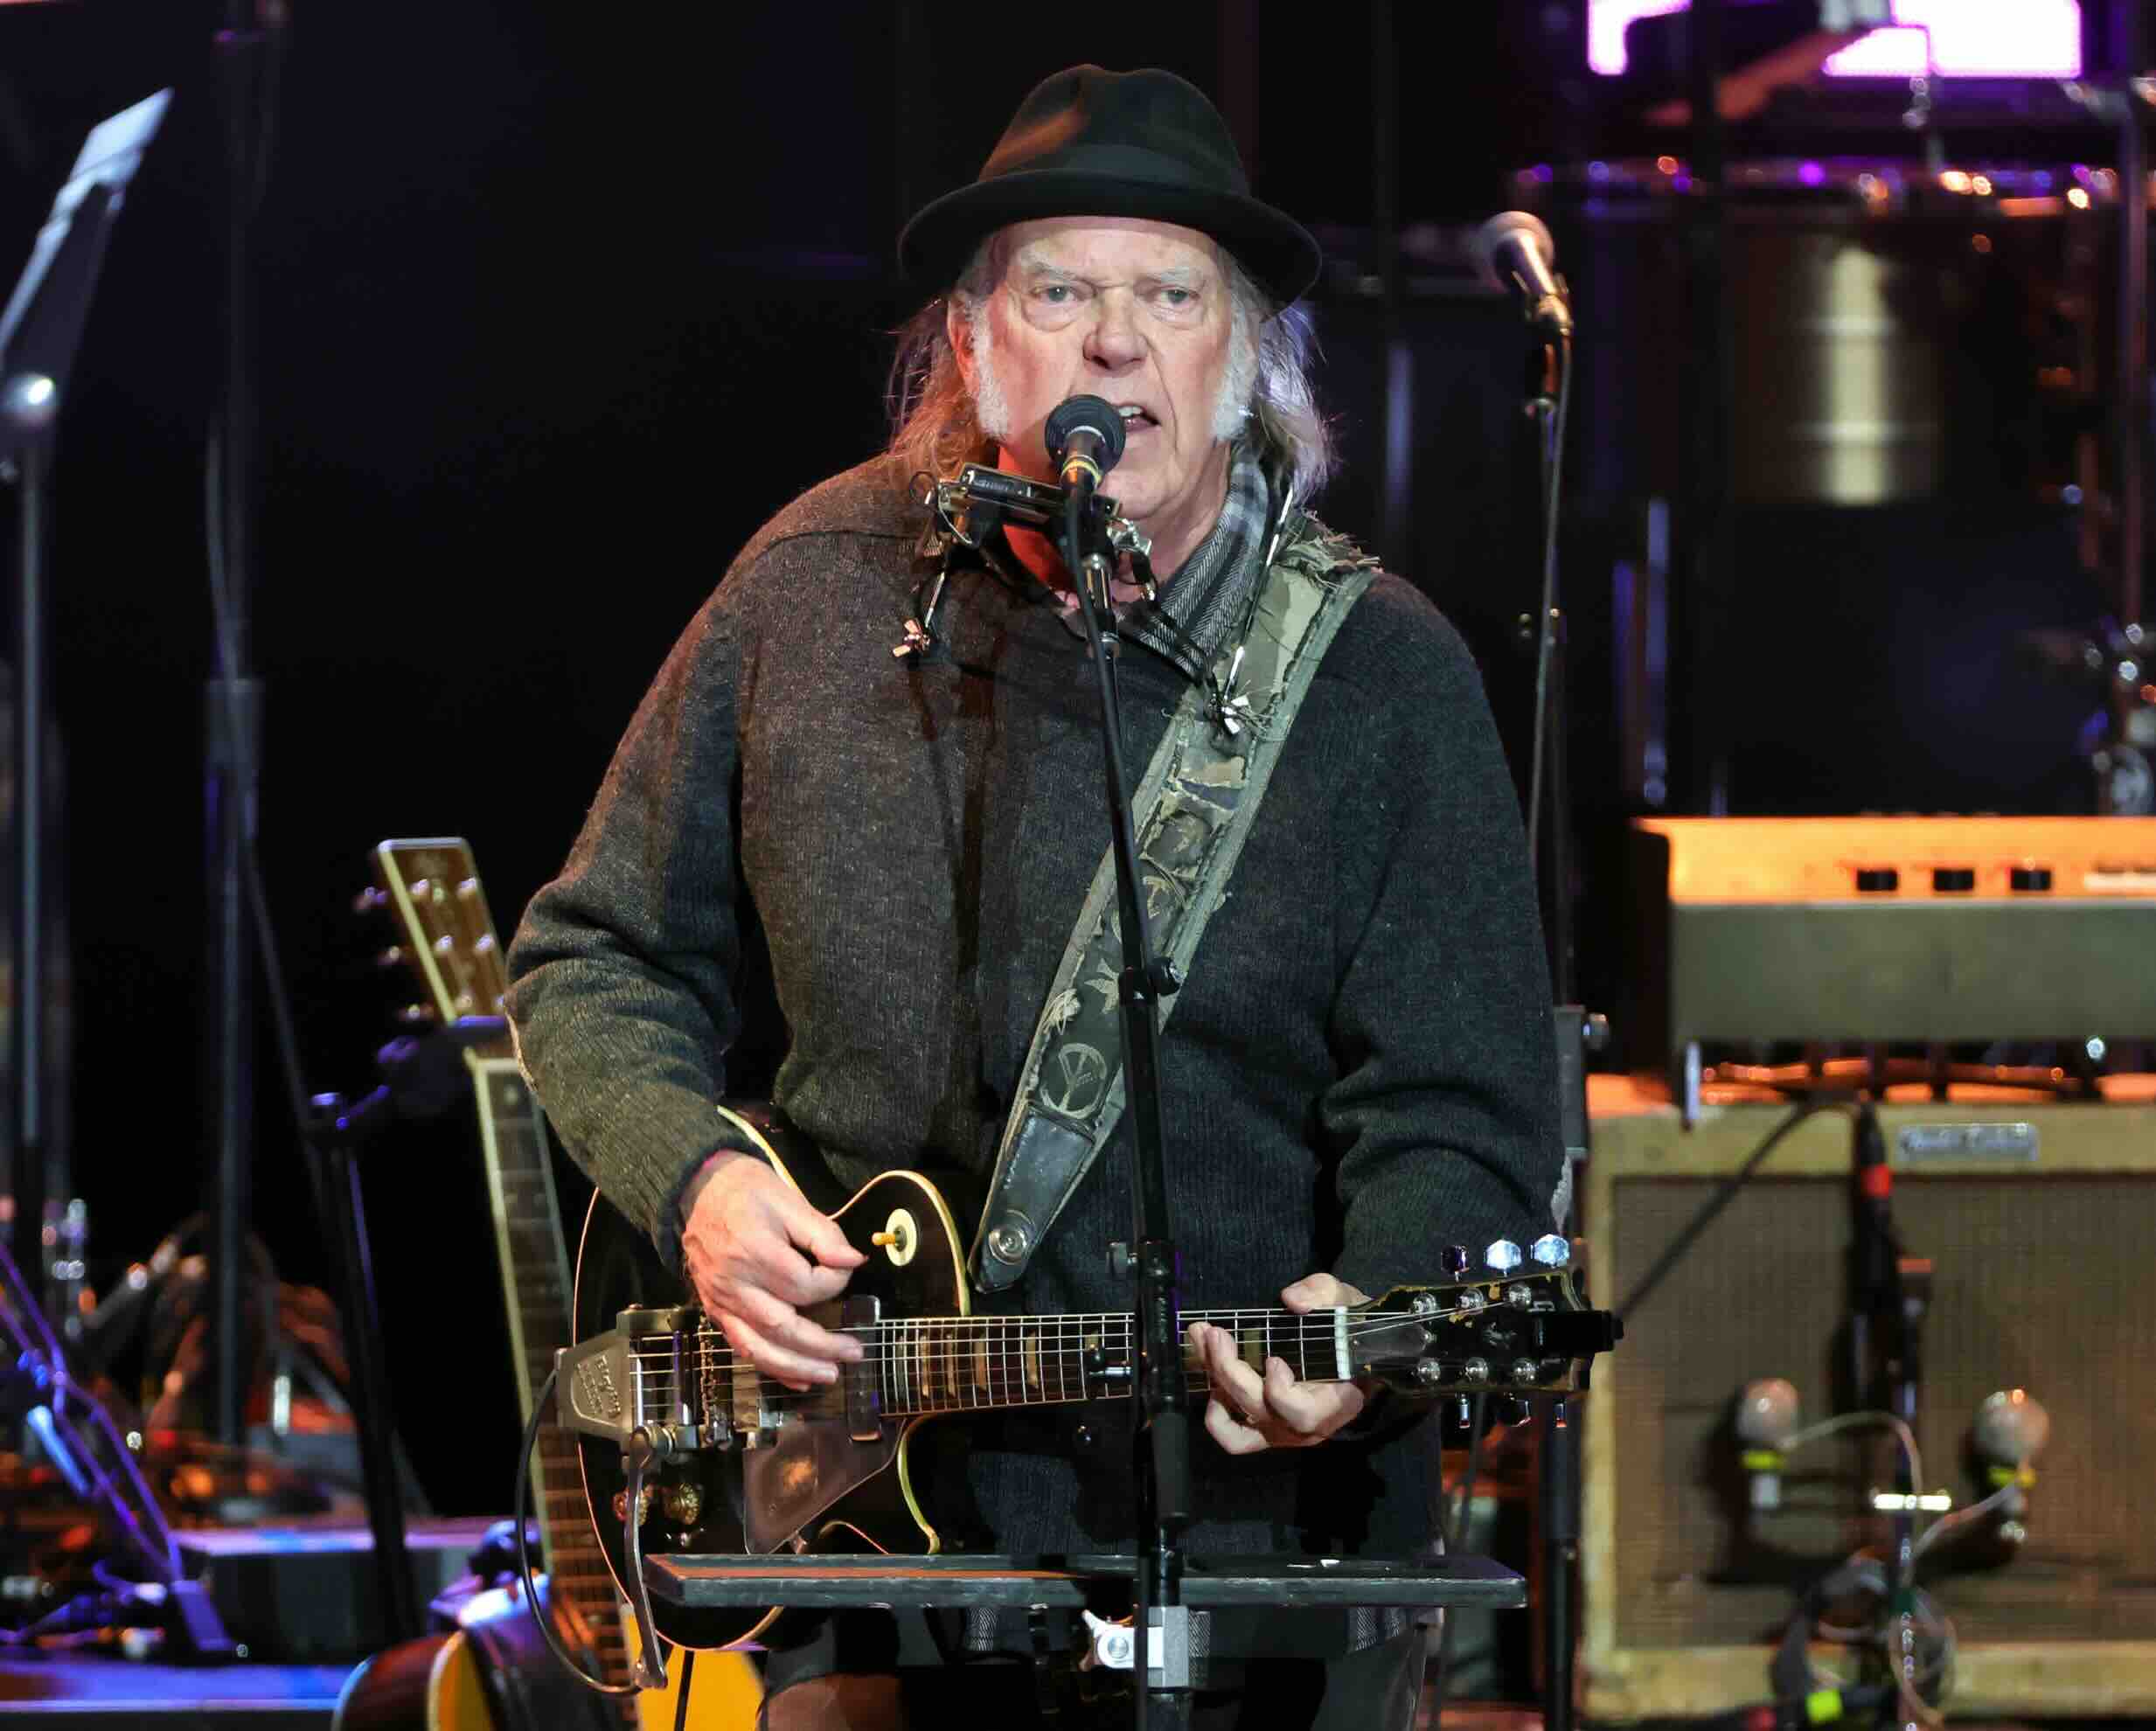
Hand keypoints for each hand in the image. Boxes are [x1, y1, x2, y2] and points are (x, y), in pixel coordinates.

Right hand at [680, 1152, 866, 1391]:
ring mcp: (721, 1301)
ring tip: (830, 1375)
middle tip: (855, 1351)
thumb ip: (822, 1234)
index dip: (833, 1283)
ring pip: (759, 1346)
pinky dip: (770, 1366)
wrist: (696, 1191)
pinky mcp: (715, 1310)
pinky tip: (797, 1379)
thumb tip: (853, 1261)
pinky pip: (742, 1346)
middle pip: (782, 1326)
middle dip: (822, 1346)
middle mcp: (734, 1283)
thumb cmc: (746, 1191)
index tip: (846, 1270)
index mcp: (754, 1251)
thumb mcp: (788, 1200)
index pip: (803, 1284)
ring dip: (797, 1367)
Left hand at [1187, 1273, 1370, 1455]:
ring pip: (1239, 1429)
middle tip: (1216, 1333)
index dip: (1281, 1392)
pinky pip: (1234, 1438)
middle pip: (1261, 1410)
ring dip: (1217, 1385)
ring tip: (1206, 1347)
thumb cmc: (1347, 1331)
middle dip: (1231, 1371)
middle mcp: (1307, 1426)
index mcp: (1336, 1402)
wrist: (1351, 1352)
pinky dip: (1217, 1416)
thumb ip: (1323, 1294)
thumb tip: (1292, 1299)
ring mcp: (1283, 1431)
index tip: (1272, 1359)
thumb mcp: (1344, 1301)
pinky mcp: (1263, 1431)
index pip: (1304, 1414)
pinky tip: (1213, 1378)